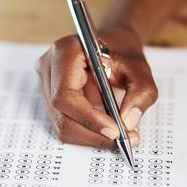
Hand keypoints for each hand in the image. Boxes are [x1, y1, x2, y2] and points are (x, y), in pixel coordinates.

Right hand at [36, 29, 157, 148]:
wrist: (114, 46)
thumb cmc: (124, 53)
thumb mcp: (140, 69)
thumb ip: (140, 94)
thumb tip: (127, 123)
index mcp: (65, 52)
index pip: (64, 96)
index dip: (87, 117)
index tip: (114, 131)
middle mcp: (48, 68)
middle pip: (61, 115)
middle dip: (93, 133)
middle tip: (123, 140)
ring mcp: (46, 84)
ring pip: (62, 125)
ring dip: (91, 135)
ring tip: (119, 134)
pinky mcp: (51, 97)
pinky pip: (65, 124)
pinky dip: (87, 132)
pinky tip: (106, 128)